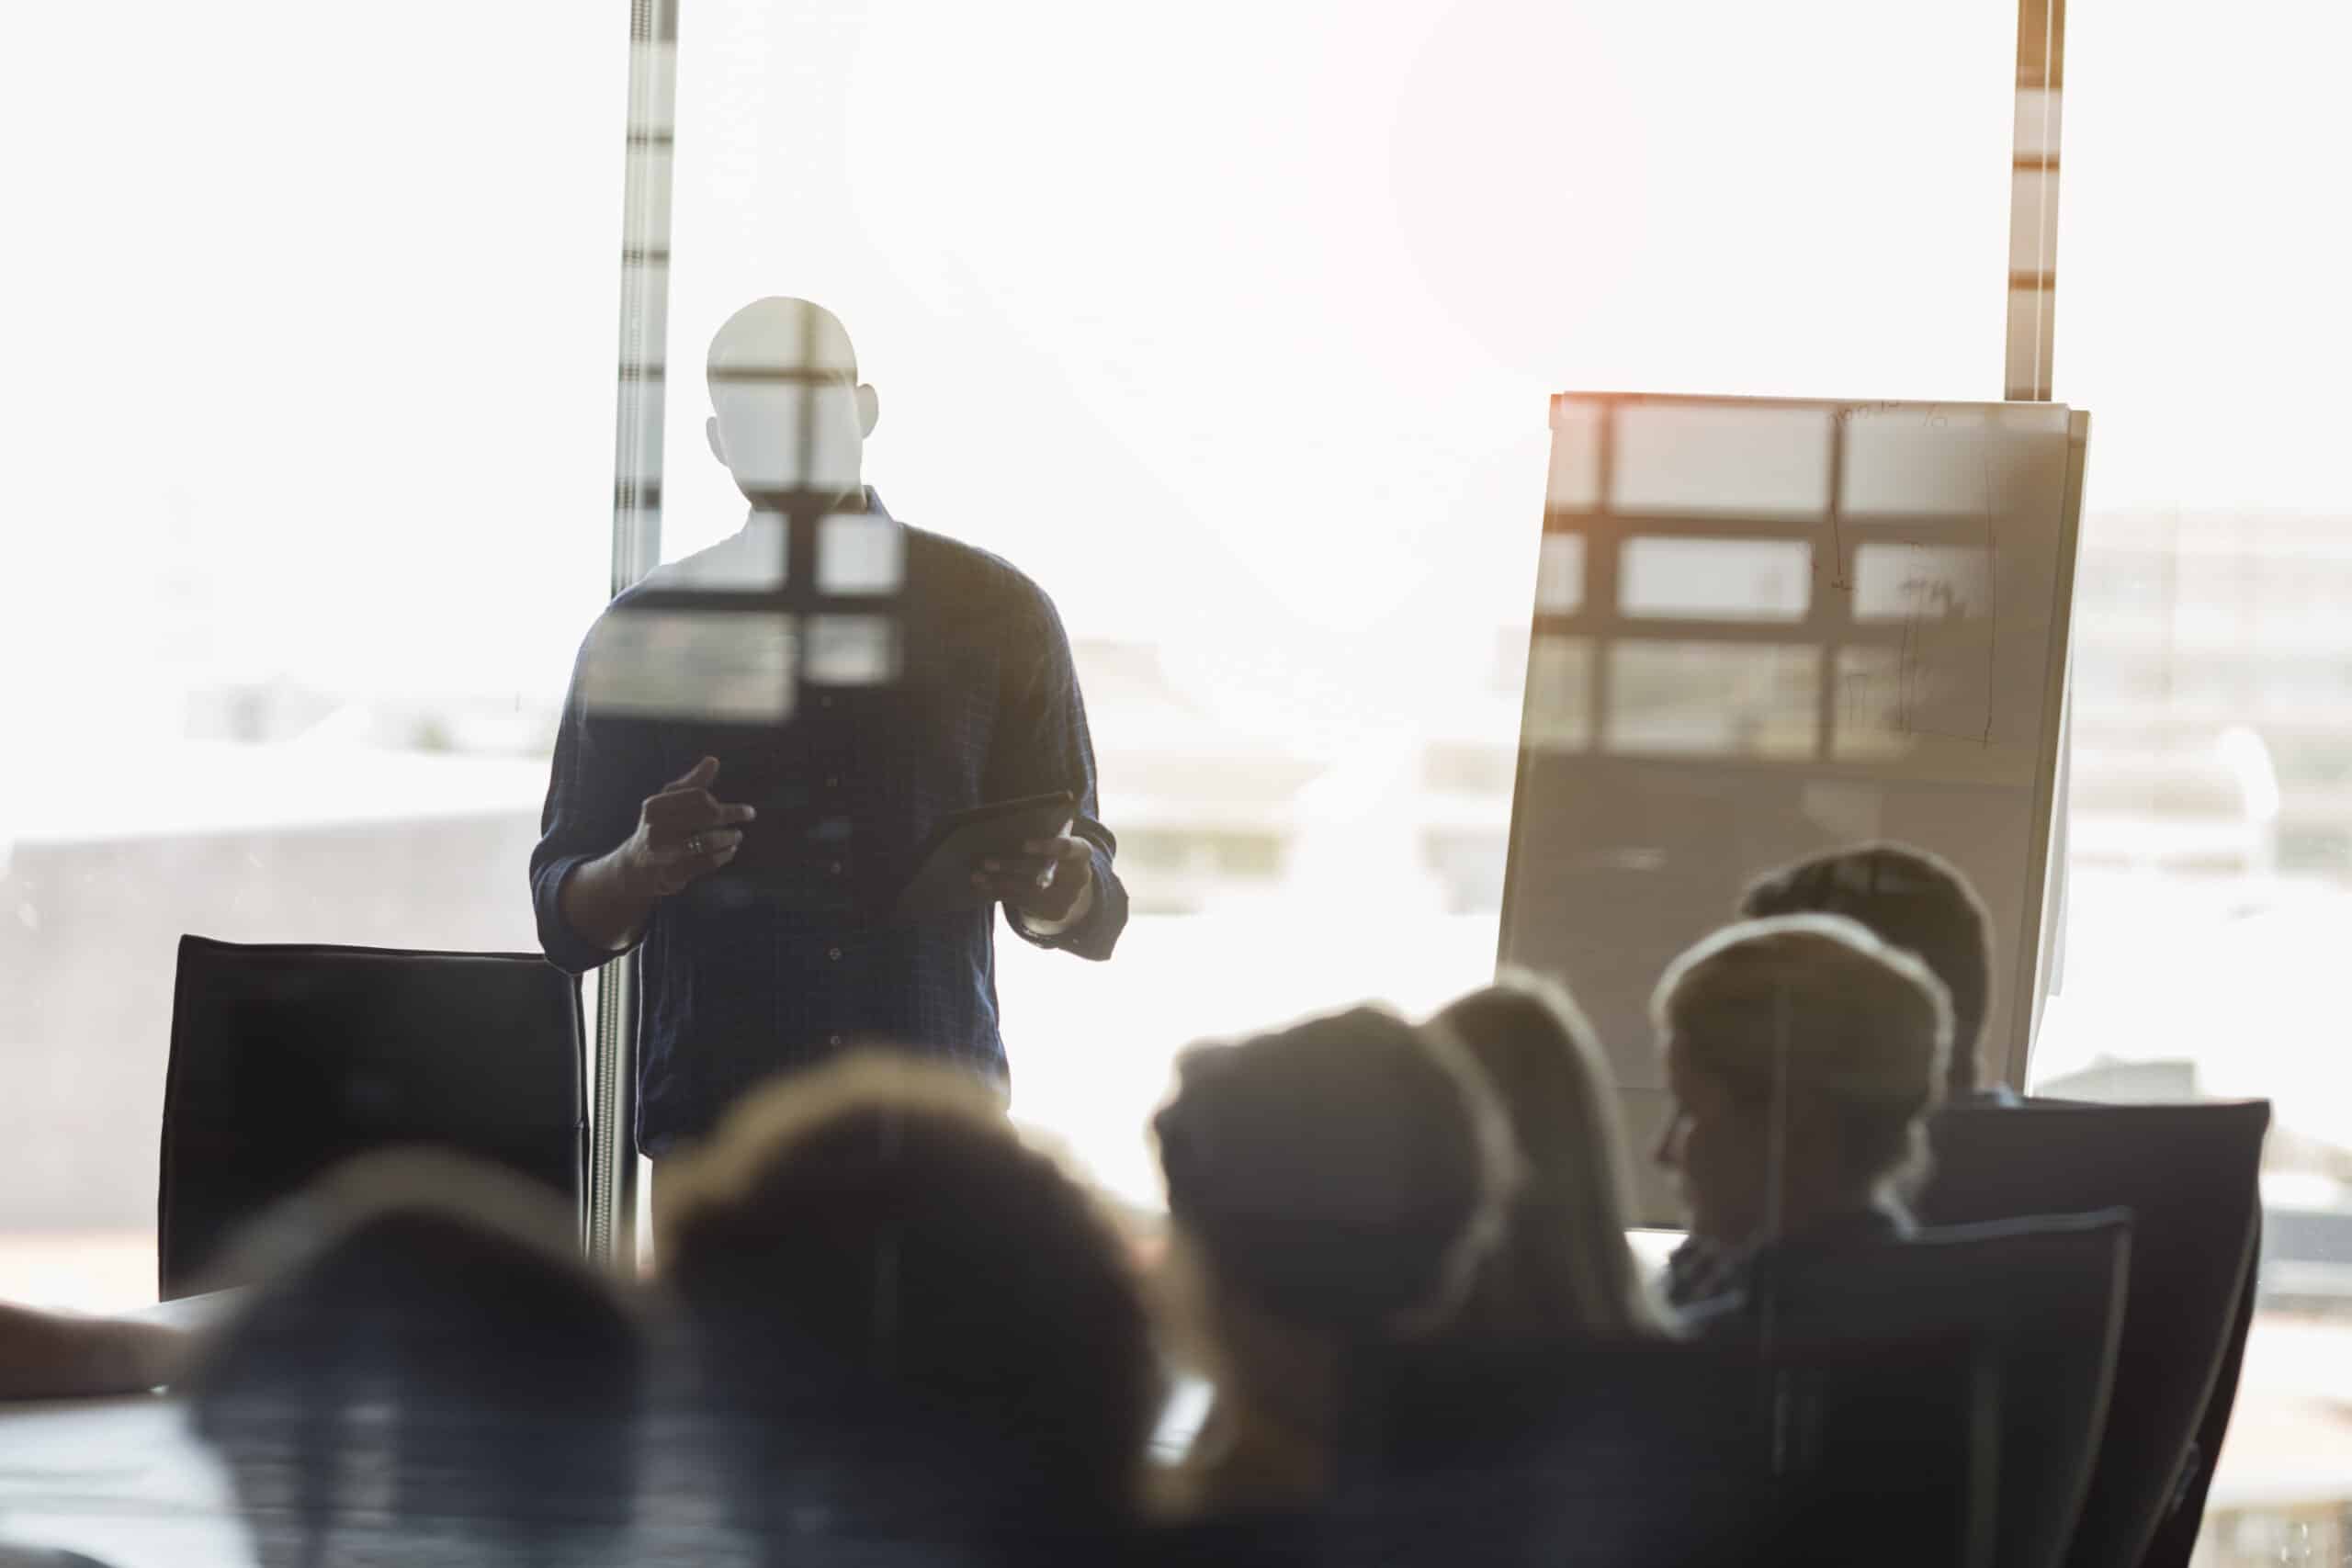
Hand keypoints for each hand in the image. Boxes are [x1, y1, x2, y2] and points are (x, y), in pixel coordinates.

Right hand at [622, 756, 756, 898]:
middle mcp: (656, 828)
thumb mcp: (668, 802)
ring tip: (737, 835)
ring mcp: (664, 853)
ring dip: (730, 837)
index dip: (722, 800)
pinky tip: (730, 851)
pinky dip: (724, 855)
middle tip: (749, 814)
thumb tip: (713, 761)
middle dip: (732, 814)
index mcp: (654, 806)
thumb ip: (692, 783)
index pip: (697, 796)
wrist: (636, 866)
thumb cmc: (659, 826)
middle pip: (706, 816)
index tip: (742, 808)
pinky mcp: (673, 873)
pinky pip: (707, 862)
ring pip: (709, 841)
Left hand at [972, 835, 1094, 923]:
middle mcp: (1080, 877)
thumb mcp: (1056, 836)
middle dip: (1013, 867)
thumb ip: (1043, 830)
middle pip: (1043, 872)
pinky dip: (1003, 895)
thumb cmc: (1054, 850)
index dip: (1046, 847)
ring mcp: (1069, 898)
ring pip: (1030, 891)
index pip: (1067, 848)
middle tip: (987, 862)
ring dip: (1001, 883)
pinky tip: (985, 887)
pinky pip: (1025, 904)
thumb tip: (1007, 819)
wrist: (1070, 881)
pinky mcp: (1056, 912)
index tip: (1024, 845)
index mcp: (1082, 852)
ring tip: (978, 876)